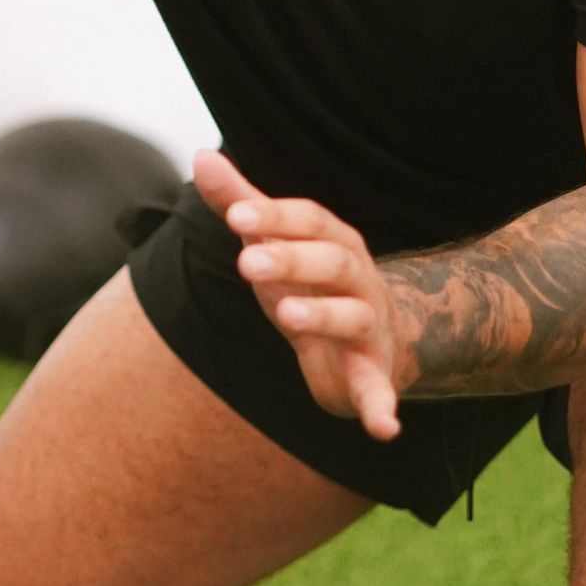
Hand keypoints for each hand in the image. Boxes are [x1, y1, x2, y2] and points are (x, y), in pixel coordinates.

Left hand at [193, 150, 403, 440]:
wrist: (371, 339)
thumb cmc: (310, 283)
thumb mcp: (273, 244)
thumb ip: (239, 201)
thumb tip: (202, 157)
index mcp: (333, 241)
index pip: (308, 219)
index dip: (273, 217)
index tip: (235, 216)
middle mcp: (357, 277)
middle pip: (330, 261)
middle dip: (291, 260)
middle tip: (246, 262)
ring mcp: (368, 325)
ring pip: (351, 316)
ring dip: (324, 316)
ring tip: (287, 316)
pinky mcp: (372, 373)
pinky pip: (380, 389)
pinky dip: (383, 406)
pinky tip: (384, 429)